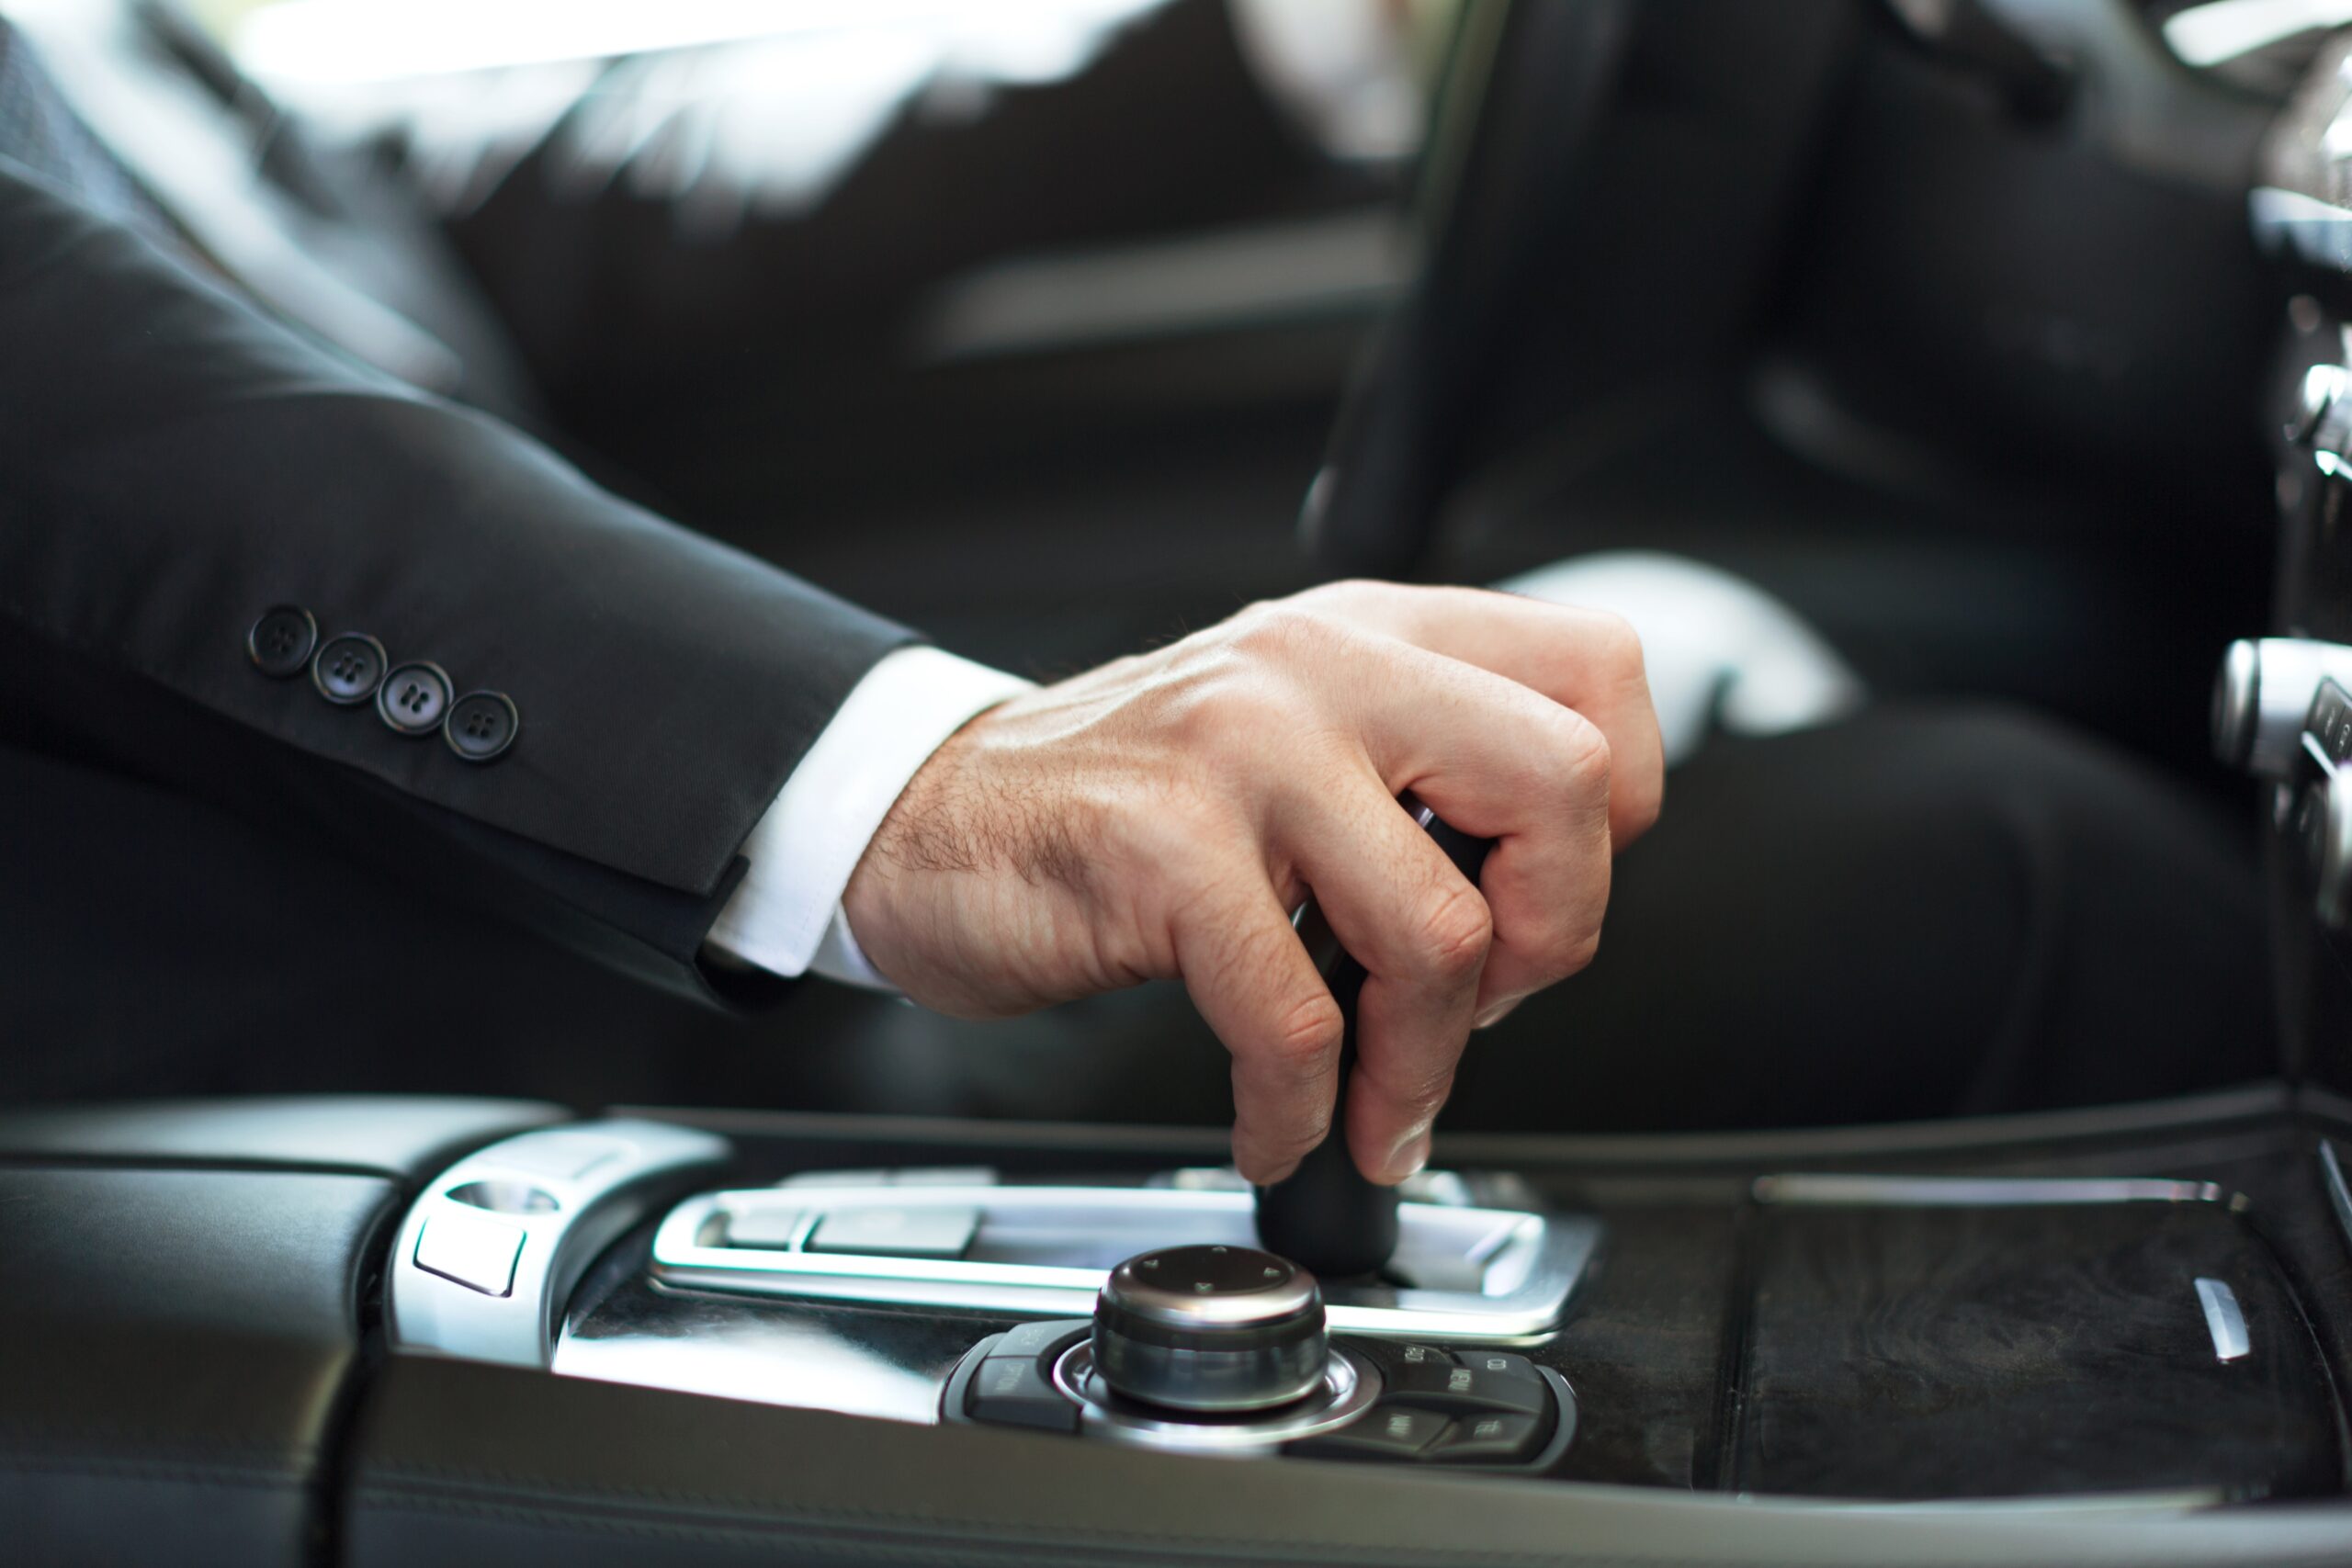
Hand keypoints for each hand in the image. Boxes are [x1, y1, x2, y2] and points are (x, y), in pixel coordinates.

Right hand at [840, 581, 1661, 1183]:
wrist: (929, 816)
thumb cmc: (1118, 801)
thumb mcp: (1291, 738)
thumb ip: (1417, 777)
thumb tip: (1545, 906)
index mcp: (1375, 635)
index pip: (1599, 676)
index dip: (1616, 812)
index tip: (1543, 895)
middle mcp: (1322, 668)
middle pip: (1564, 782)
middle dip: (1556, 935)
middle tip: (1487, 1002)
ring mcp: (1242, 748)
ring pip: (1440, 928)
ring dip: (1420, 1065)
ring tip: (1372, 1102)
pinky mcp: (1163, 847)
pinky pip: (1298, 1019)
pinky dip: (1301, 1109)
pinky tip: (1275, 1120)